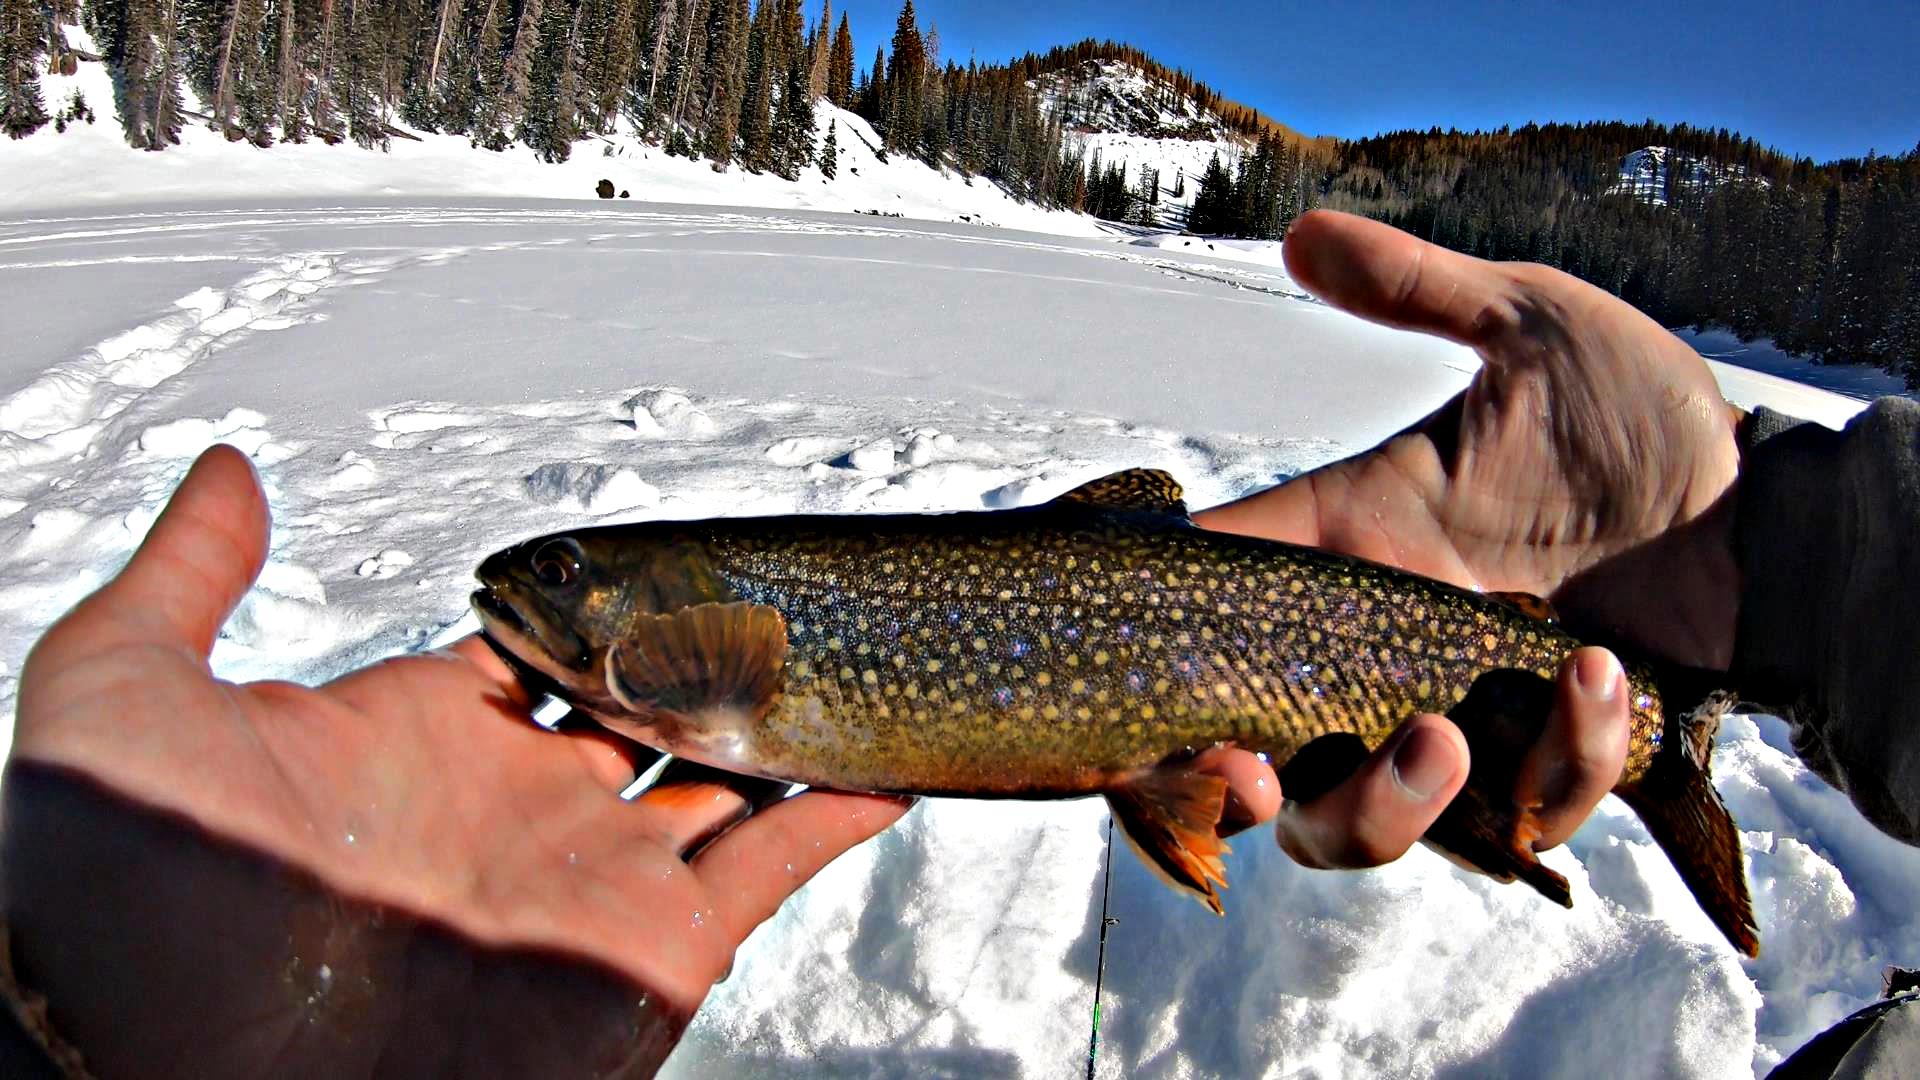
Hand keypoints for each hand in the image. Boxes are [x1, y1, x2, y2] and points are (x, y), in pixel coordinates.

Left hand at [3, 446, 908, 1075]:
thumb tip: (232, 466)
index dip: (599, 597)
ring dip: (785, 717)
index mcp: (420, 738)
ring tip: (851, 651)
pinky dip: (834, 817)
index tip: (655, 549)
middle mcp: (521, 805)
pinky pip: (767, 869)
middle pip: (648, 703)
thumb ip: (188, 574)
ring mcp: (589, 875)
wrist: (178, 1062)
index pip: (543, 647)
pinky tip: (887, 766)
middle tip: (773, 586)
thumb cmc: (125, 888)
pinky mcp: (648, 947)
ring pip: (724, 777)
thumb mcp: (119, 692)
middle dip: (709, 648)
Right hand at [1196, 210, 1741, 868]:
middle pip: (1264, 763)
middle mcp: (1387, 650)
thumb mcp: (1528, 330)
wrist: (1767, 505)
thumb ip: (1418, 291)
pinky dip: (1560, 759)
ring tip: (1440, 744)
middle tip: (1251, 771)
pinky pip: (1526, 812)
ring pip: (1361, 825)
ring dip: (1382, 809)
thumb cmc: (1640, 411)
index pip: (1226, 591)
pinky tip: (1598, 675)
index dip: (1165, 633)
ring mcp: (1463, 719)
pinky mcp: (1549, 763)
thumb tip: (1301, 231)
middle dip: (1233, 791)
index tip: (1137, 654)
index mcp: (1357, 543)